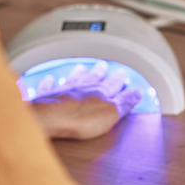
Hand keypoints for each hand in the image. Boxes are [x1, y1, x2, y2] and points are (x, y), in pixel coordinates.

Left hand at [25, 60, 140, 139]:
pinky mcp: (47, 98)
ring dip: (78, 73)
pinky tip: (49, 79)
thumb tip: (137, 92)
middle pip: (93, 78)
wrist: (51, 119)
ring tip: (81, 67)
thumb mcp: (111, 114)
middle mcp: (83, 88)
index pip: (112, 84)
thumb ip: (124, 103)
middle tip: (103, 64)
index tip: (122, 74)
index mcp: (100, 93)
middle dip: (99, 72)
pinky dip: (49, 83)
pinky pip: (48, 87)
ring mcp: (64, 91)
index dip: (118, 79)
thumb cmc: (80, 119)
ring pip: (73, 79)